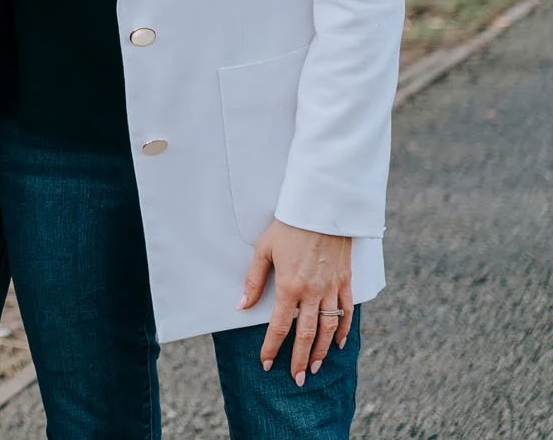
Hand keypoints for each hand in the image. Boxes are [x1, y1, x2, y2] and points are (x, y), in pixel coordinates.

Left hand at [240, 219, 352, 384]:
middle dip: (300, 359)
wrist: (321, 209)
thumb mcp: (263, 250)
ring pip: (327, 329)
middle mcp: (313, 292)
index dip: (272, 347)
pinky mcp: (345, 282)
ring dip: (321, 351)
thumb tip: (242, 306)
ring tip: (315, 368)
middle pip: (306, 334)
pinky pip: (346, 312)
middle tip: (296, 378)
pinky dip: (343, 331)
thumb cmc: (288, 228)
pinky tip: (337, 344)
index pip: (280, 325)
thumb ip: (254, 281)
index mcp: (290, 286)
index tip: (266, 363)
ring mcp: (332, 289)